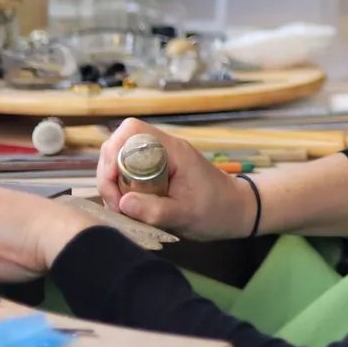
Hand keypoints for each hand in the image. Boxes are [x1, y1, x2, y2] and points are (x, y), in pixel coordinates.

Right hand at [94, 118, 256, 239]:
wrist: (238, 210)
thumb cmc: (217, 210)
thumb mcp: (186, 215)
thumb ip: (156, 210)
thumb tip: (123, 203)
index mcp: (173, 151)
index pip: (132, 131)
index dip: (114, 153)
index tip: (112, 185)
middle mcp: (165, 148)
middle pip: (121, 143)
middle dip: (109, 171)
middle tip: (115, 202)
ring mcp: (162, 158)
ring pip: (123, 157)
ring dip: (114, 181)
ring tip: (121, 207)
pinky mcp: (159, 170)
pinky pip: (131, 170)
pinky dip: (123, 185)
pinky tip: (129, 206)